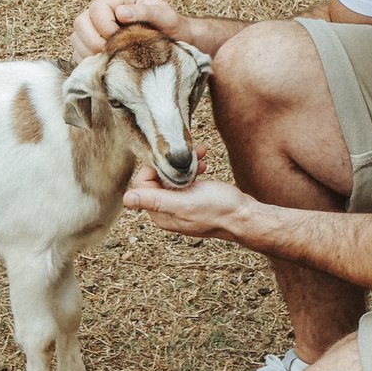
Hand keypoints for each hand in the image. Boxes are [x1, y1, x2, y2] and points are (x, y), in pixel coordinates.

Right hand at [70, 0, 183, 59]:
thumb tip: (121, 12)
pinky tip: (104, 64)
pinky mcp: (96, 46)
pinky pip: (78, 53)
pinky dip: (87, 61)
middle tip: (111, 52)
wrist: (179, 42)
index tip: (119, 38)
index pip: (96, 8)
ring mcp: (98, 29)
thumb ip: (146, 12)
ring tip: (109, 59)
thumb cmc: (174, 27)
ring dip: (88, 51)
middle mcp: (106, 11)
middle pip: (80, 22)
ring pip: (76, 38)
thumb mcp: (166, 16)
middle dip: (93, 41)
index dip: (104, 26)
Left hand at [121, 167, 252, 240]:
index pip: (142, 185)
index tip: (171, 159)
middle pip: (156, 179)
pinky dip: (192, 170)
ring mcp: (181, 205)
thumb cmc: (218, 210)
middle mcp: (167, 211)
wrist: (245, 216)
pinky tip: (203, 164)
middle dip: (171, 163)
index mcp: (160, 214)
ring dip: (183, 164)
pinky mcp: (193, 199)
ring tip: (199, 156)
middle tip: (189, 153)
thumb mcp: (185, 202)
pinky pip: (184, 181)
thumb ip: (155, 200)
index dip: (154, 168)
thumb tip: (126, 199)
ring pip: (172, 177)